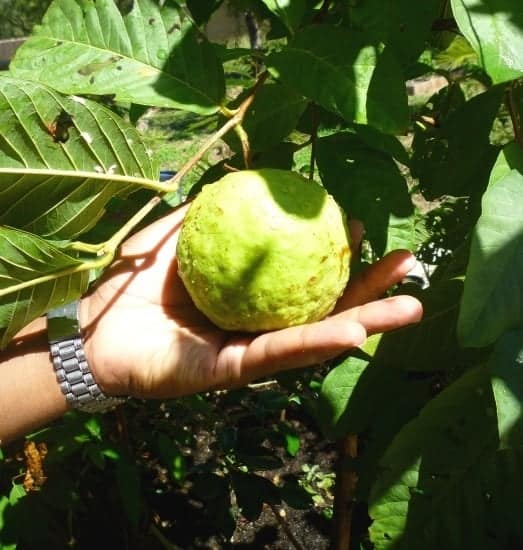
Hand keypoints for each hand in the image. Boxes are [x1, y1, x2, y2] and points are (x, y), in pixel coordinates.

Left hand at [82, 204, 421, 398]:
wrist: (95, 329)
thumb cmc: (134, 283)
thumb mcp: (177, 234)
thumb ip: (209, 212)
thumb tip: (244, 180)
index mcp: (252, 296)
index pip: (305, 275)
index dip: (337, 255)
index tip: (362, 229)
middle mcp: (259, 324)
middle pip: (324, 306)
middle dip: (369, 289)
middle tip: (408, 264)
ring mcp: (250, 352)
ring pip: (315, 336)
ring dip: (364, 321)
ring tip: (410, 306)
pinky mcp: (231, 373)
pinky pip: (278, 355)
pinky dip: (315, 344)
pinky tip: (354, 332)